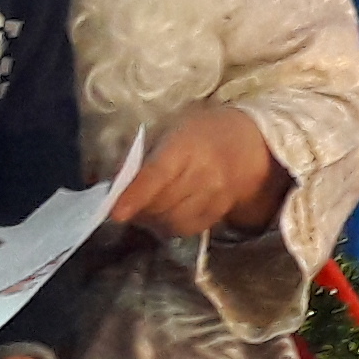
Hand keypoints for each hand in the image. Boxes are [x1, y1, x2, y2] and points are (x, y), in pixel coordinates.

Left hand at [112, 104, 286, 237]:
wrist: (248, 143)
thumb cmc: (200, 132)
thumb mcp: (169, 130)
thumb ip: (141, 157)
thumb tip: (110, 184)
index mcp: (188, 146)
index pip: (158, 176)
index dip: (136, 196)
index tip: (115, 213)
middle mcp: (205, 174)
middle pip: (163, 203)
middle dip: (138, 208)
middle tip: (123, 204)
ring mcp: (216, 196)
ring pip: (173, 221)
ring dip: (152, 219)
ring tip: (143, 209)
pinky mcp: (219, 213)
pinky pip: (187, 228)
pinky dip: (168, 225)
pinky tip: (163, 215)